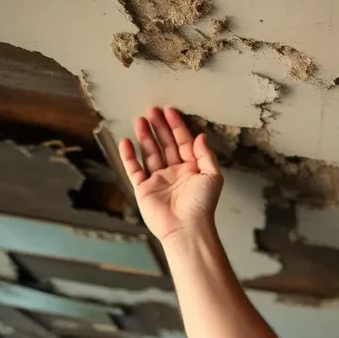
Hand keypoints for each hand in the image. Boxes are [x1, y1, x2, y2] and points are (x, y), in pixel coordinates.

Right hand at [119, 106, 222, 242]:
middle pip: (165, 144)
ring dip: (145, 136)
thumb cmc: (202, 205)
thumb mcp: (212, 176)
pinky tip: (126, 142)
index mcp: (192, 168)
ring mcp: (158, 179)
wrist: (186, 227)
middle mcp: (174, 172)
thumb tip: (200, 136)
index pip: (183, 142)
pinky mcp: (143, 188)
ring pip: (150, 153)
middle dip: (159, 127)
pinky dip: (129, 156)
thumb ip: (206, 154)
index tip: (170, 111)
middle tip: (152, 110)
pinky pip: (134, 169)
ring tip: (139, 120)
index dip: (177, 126)